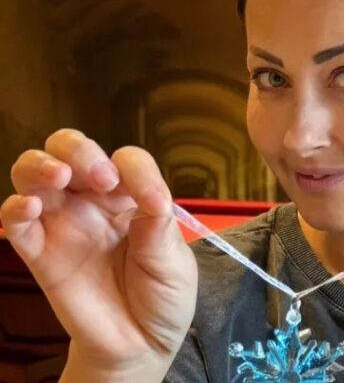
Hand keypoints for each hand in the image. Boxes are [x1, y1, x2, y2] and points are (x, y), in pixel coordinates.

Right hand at [0, 129, 196, 373]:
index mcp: (133, 199)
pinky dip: (15, 208)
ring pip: (35, 175)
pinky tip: (29, 208)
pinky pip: (16, 223)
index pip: (127, 161)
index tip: (150, 199)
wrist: (139, 346)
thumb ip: (160, 229)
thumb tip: (151, 193)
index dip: (135, 169)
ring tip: (60, 178)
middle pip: (72, 151)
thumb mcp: (175, 264)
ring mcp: (64, 225)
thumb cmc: (162, 299)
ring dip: (41, 165)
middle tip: (99, 176)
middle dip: (79, 149)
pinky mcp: (40, 253)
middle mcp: (95, 204)